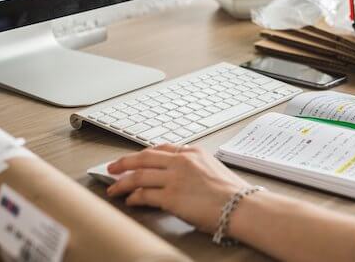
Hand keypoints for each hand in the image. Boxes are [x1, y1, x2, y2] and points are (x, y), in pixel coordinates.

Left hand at [106, 144, 249, 232]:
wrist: (241, 206)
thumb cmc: (233, 194)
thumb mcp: (213, 169)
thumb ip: (195, 168)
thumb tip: (180, 178)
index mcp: (193, 153)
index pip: (161, 149)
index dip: (144, 154)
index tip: (134, 158)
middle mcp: (182, 161)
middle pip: (144, 158)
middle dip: (124, 162)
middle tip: (113, 167)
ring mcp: (175, 178)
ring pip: (139, 175)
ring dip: (122, 182)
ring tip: (113, 187)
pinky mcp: (171, 197)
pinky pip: (144, 195)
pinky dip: (133, 197)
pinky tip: (129, 200)